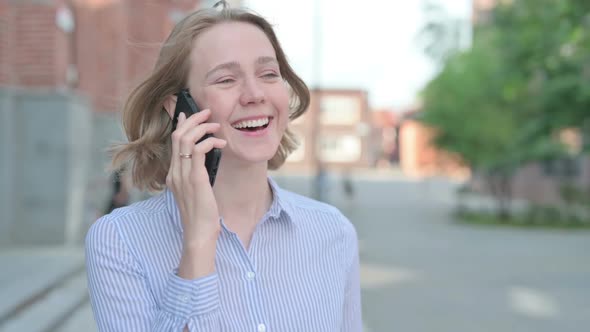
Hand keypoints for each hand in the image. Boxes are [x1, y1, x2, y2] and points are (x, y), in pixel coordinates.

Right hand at [166, 109, 226, 246]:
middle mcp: (175, 173)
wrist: (199, 233)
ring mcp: (182, 175)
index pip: (174, 144)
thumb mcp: (197, 192)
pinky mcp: (195, 179)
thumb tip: (205, 163)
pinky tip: (221, 143)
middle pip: (178, 136)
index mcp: (173, 175)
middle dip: (193, 120)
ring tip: (216, 126)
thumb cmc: (201, 216)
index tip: (187, 114)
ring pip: (186, 139)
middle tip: (207, 113)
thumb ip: (197, 177)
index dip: (181, 126)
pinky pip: (198, 151)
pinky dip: (209, 142)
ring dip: (202, 128)